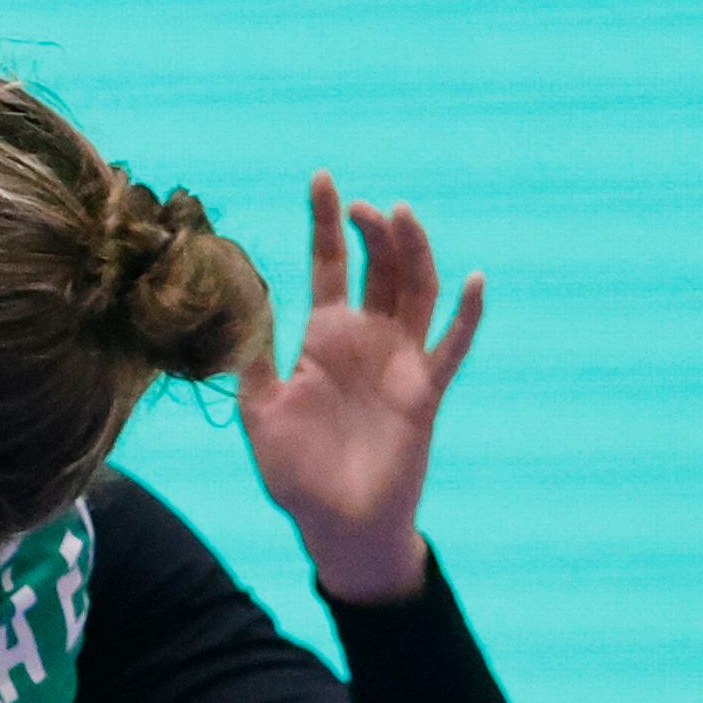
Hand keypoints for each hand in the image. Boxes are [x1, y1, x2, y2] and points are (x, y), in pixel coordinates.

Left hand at [233, 173, 482, 603]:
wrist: (336, 525)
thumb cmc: (297, 471)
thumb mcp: (259, 410)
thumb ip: (251, 360)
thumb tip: (229, 313)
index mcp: (324, 337)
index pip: (329, 265)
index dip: (325, 223)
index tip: (320, 177)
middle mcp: (366, 340)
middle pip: (378, 267)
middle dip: (372, 231)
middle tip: (359, 203)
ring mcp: (399, 362)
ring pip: (417, 292)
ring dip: (412, 253)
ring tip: (400, 215)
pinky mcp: (424, 393)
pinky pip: (451, 348)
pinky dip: (466, 314)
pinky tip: (473, 280)